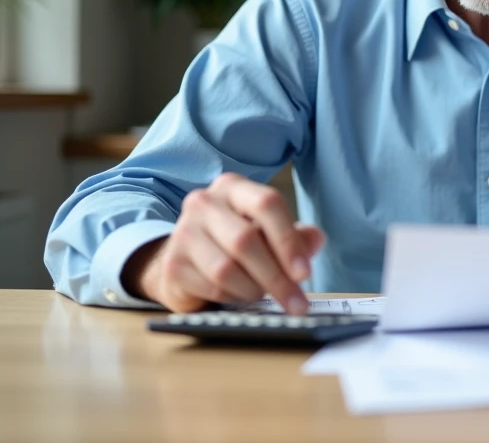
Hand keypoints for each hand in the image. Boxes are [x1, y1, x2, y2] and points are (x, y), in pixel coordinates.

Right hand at [122, 172, 325, 315]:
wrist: (188, 261)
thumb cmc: (236, 243)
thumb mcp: (269, 233)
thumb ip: (296, 236)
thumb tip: (316, 240)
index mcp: (233, 187)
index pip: (266, 204)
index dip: (288, 240)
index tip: (304, 273)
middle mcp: (204, 203)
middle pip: (246, 240)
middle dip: (276, 277)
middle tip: (296, 302)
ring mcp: (183, 232)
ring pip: (226, 268)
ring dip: (253, 289)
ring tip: (264, 295)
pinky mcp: (173, 264)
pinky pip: (211, 287)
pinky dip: (233, 297)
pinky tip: (240, 296)